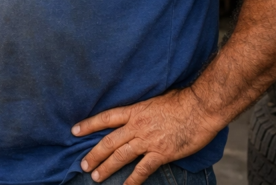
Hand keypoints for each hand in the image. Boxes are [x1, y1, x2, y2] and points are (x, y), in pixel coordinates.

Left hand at [71, 88, 223, 184]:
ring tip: (96, 177)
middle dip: (94, 154)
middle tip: (83, 165)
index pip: (106, 118)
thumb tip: (136, 112)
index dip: (88, 125)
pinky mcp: (162, 153)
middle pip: (109, 141)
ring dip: (107, 167)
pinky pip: (143, 169)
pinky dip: (133, 180)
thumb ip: (143, 108)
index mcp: (135, 111)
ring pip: (121, 156)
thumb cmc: (182, 99)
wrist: (201, 107)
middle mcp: (137, 126)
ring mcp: (148, 140)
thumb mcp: (156, 98)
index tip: (74, 131)